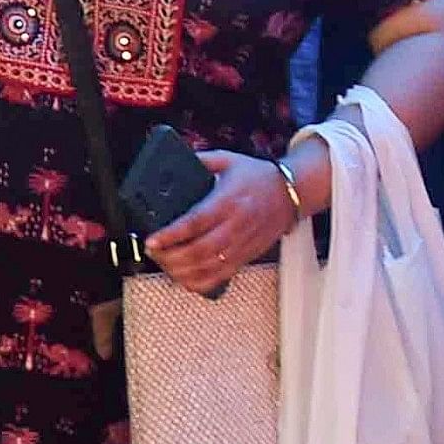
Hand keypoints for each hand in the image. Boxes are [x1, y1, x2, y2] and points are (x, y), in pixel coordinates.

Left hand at [141, 149, 299, 298]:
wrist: (291, 193)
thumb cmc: (259, 177)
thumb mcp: (229, 160)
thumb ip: (202, 160)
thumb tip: (178, 160)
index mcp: (228, 201)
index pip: (195, 222)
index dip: (171, 235)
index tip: (152, 240)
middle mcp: (235, 225)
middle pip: (199, 250)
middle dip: (171, 257)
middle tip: (153, 252)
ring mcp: (242, 244)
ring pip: (209, 267)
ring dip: (182, 271)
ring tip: (164, 264)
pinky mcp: (246, 256)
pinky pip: (221, 276)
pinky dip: (200, 282)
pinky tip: (184, 278)